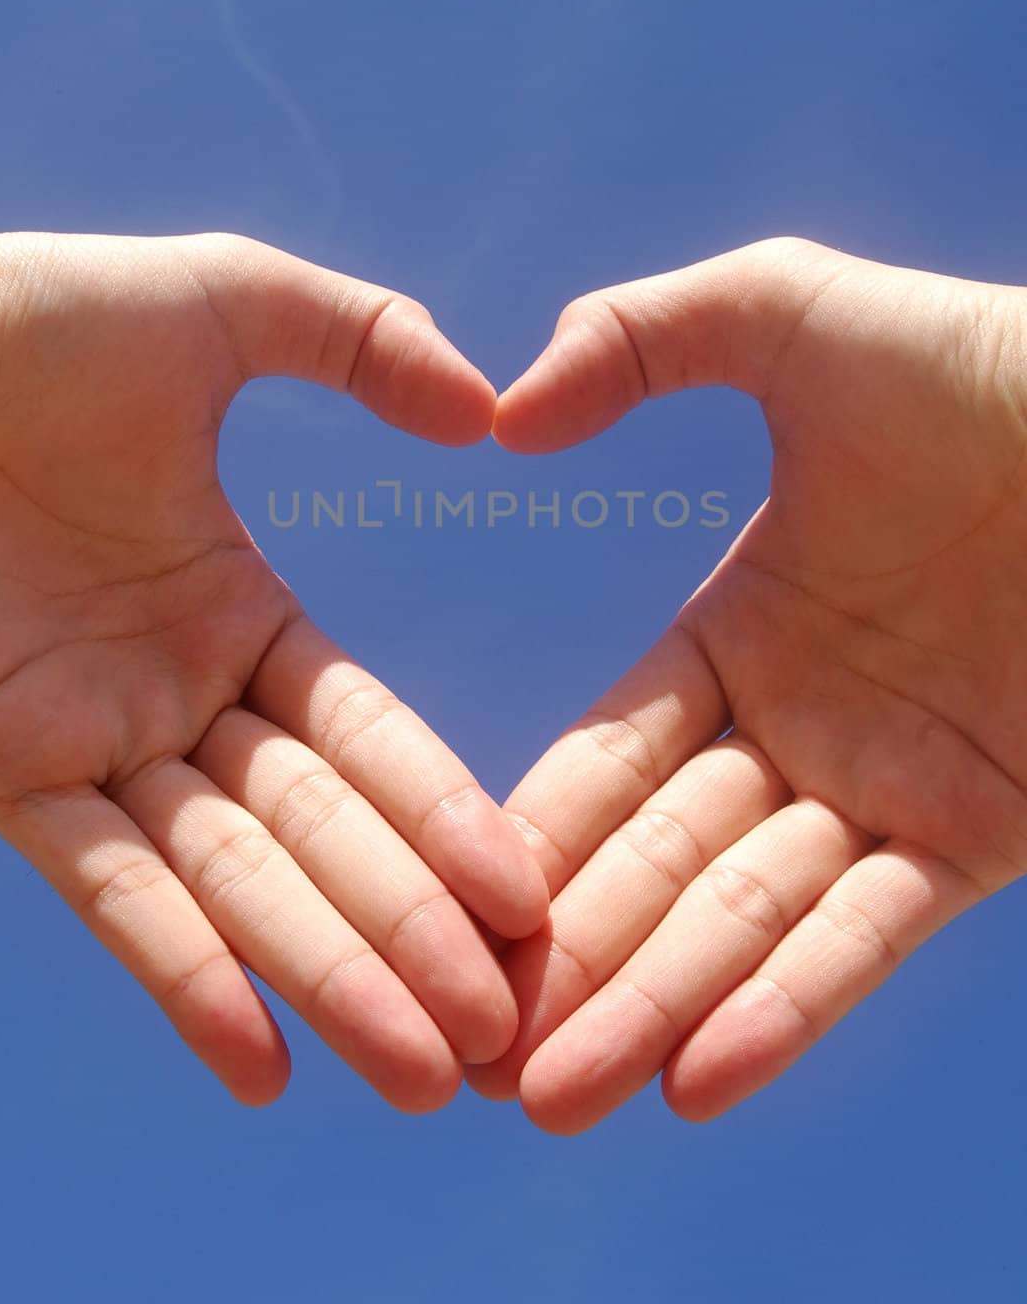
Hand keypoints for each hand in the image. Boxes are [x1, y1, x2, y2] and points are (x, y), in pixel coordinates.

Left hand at [0, 229, 546, 1110]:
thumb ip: (358, 337)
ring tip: (415, 1070)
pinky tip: (261, 1059)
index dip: (448, 817)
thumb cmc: (27, 317)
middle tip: (500, 1032)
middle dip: (411, 932)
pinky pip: (103, 882)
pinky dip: (180, 968)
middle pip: (315, 832)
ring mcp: (83, 743)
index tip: (533, 898)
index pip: (365, 735)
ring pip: (226, 878)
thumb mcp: (219, 300)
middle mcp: (171, 696)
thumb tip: (488, 408)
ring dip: (322, 975)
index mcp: (234, 611)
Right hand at [468, 235, 1026, 1130]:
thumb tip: (505, 418)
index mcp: (739, 636)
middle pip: (660, 862)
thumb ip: (639, 338)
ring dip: (655, 1007)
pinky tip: (698, 1077)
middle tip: (472, 1057)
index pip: (608, 758)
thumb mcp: (783, 312)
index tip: (437, 910)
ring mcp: (891, 791)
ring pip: (748, 920)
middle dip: (569, 958)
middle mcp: (802, 730)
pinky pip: (868, 932)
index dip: (527, 839)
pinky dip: (788, 1004)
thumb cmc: (972, 358)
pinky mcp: (984, 835)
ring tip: (556, 1096)